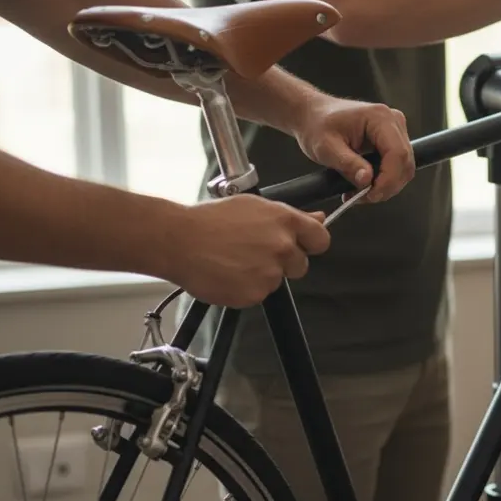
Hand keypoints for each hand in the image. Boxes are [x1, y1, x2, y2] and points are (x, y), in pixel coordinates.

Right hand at [172, 194, 332, 307]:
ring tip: (235, 261)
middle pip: (301, 265)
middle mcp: (282, 247)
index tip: (302, 246)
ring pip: (278, 280)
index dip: (311, 244)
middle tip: (255, 253)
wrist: (178, 241)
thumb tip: (319, 218)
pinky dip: (247, 288)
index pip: (321, 239)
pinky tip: (229, 274)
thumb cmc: (209, 221)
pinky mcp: (255, 294)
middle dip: (284, 263)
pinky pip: (259, 294)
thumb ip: (290, 216)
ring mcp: (270, 273)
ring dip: (262, 275)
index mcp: (285, 221)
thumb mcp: (253, 206)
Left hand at [292, 95, 415, 203]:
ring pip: (404, 168)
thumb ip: (348, 164)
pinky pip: (397, 166)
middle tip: (362, 198)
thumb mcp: (326, 148)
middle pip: (405, 163)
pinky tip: (365, 184)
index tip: (370, 195)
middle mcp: (394, 121)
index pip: (397, 154)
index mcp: (380, 117)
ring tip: (360, 193)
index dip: (388, 179)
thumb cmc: (317, 126)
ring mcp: (396, 130)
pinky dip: (384, 180)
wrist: (314, 115)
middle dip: (387, 186)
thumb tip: (367, 181)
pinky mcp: (392, 140)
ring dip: (386, 186)